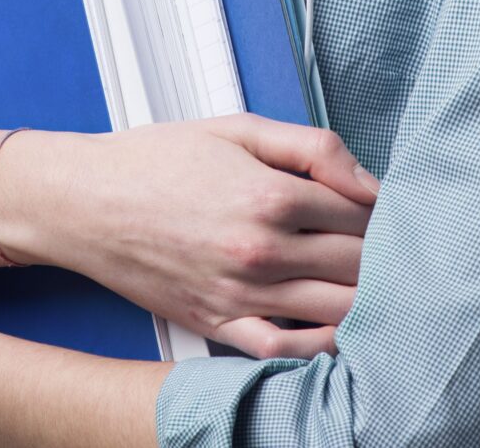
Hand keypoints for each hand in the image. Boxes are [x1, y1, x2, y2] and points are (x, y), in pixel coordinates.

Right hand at [4, 115, 378, 359]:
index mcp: (271, 195)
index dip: (385, 213)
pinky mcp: (218, 323)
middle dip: (385, 257)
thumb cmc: (156, 159)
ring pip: (336, 311)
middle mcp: (261, 250)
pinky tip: (337, 331)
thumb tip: (369, 180)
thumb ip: (312, 147)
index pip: (363, 214)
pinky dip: (319, 347)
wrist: (85, 201)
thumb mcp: (238, 127)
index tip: (389, 213)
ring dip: (367, 301)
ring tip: (380, 288)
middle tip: (393, 250)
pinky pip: (284, 351)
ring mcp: (240, 293)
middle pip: (359, 265)